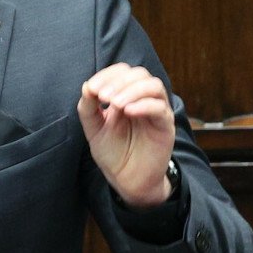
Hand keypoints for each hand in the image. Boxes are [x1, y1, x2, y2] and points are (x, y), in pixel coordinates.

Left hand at [76, 63, 175, 208]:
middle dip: (119, 82)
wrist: (126, 180)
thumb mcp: (94, 128)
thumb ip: (88, 108)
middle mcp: (143, 100)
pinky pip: (160, 108)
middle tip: (103, 96)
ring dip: (132, 90)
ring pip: (153, 86)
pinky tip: (128, 112)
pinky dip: (144, 105)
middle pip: (139, 74)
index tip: (92, 89)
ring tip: (115, 105)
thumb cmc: (113, 153)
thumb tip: (87, 86)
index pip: (122, 72)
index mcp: (126, 96)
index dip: (107, 75)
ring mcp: (156, 111)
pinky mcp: (165, 126)